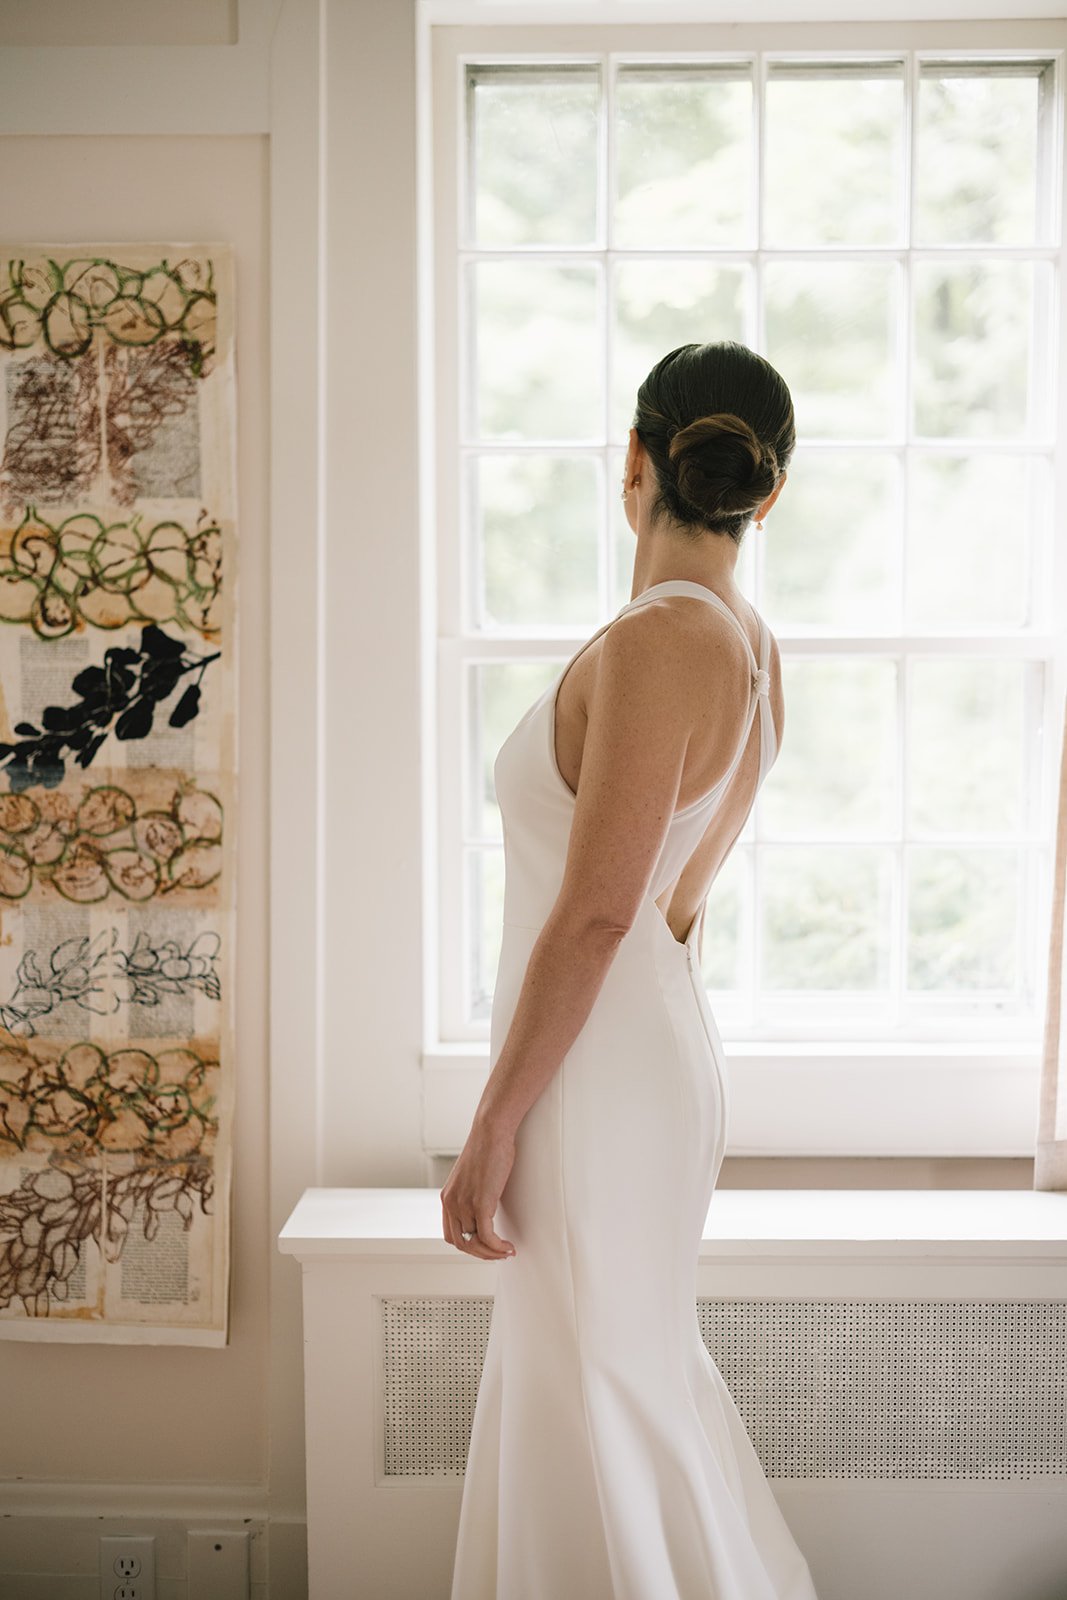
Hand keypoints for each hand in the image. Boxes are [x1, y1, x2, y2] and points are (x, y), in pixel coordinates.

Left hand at [440, 1113, 516, 1260]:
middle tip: (498, 1253)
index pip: (451, 1234)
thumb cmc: (486, 1148)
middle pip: (461, 1243)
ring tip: (507, 1251)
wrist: (491, 1131)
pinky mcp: (481, 1203)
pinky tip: (508, 1246)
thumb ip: (472, 1193)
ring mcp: (464, 1204)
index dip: (468, 1245)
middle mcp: (451, 1203)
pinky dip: (498, 1247)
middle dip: (481, 1253)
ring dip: (492, 1253)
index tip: (485, 1246)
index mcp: (447, 1198)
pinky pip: (487, 1237)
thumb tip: (485, 1207)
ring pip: (474, 1243)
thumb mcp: (472, 1176)